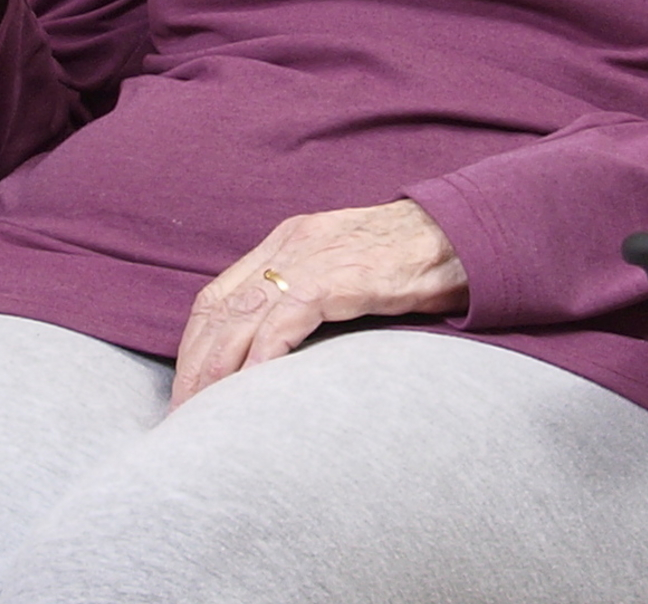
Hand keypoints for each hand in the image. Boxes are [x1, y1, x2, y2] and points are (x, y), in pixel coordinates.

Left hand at [169, 202, 469, 408]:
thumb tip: (282, 350)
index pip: (218, 295)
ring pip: (241, 315)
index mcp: (286, 243)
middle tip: (181, 414)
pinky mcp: (341, 276)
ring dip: (216, 369)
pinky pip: (287, 319)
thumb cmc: (414, 261)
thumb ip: (313, 298)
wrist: (465, 233)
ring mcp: (313, 257)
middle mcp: (289, 245)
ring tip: (204, 414)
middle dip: (193, 365)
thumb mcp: (348, 272)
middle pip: (217, 308)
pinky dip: (263, 354)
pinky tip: (251, 389)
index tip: (187, 388)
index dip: (195, 344)